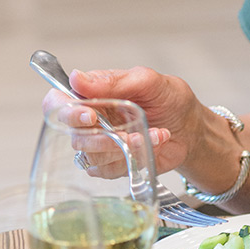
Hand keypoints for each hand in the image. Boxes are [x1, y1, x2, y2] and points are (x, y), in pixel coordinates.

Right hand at [43, 66, 199, 178]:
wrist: (192, 127)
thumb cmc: (169, 99)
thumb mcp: (147, 81)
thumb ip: (113, 81)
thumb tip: (77, 78)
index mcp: (92, 95)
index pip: (57, 102)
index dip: (65, 111)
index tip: (90, 116)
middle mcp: (91, 121)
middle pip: (73, 135)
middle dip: (100, 138)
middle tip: (125, 134)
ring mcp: (101, 145)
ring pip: (90, 157)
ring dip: (121, 148)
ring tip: (151, 134)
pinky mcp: (113, 165)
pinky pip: (108, 171)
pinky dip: (132, 159)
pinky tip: (154, 143)